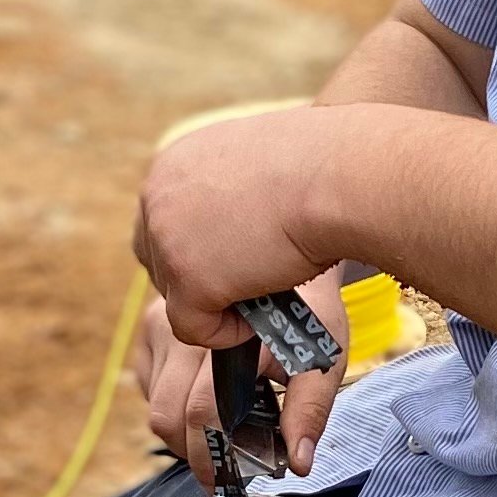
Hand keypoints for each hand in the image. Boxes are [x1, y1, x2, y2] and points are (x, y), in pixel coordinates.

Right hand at [131, 277, 350, 490]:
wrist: (283, 246)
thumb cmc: (307, 310)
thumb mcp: (323, 356)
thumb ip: (311, 409)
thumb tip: (300, 463)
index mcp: (232, 339)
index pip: (205, 412)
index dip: (211, 456)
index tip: (223, 483)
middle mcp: (188, 328)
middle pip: (167, 413)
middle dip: (191, 451)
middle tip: (218, 467)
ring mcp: (161, 321)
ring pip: (153, 403)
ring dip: (180, 428)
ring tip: (216, 428)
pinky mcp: (150, 323)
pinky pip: (146, 383)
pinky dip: (170, 400)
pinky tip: (202, 391)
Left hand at [134, 107, 343, 345]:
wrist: (339, 176)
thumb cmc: (321, 166)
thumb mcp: (258, 164)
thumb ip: (230, 192)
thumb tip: (232, 224)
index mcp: (174, 163)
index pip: (158, 223)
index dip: (193, 250)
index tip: (229, 260)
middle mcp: (158, 195)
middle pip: (159, 262)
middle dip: (200, 279)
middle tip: (249, 280)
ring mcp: (168, 239)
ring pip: (176, 298)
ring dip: (219, 303)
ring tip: (266, 291)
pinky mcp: (189, 280)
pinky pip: (193, 329)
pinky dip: (227, 333)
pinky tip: (262, 316)